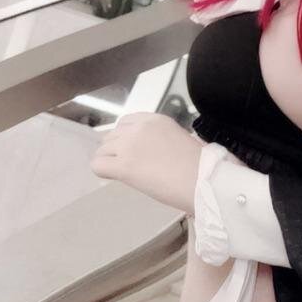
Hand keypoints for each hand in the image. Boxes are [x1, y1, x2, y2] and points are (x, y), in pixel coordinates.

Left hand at [90, 112, 205, 215]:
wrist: (203, 182)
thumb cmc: (199, 165)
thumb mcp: (179, 138)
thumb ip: (159, 138)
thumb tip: (149, 150)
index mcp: (154, 119)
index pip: (125, 122)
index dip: (126, 138)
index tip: (135, 151)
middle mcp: (138, 128)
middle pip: (111, 136)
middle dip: (117, 150)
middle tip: (132, 165)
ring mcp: (129, 146)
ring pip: (103, 150)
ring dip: (111, 161)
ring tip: (127, 174)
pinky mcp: (123, 167)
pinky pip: (98, 165)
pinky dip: (103, 172)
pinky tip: (115, 177)